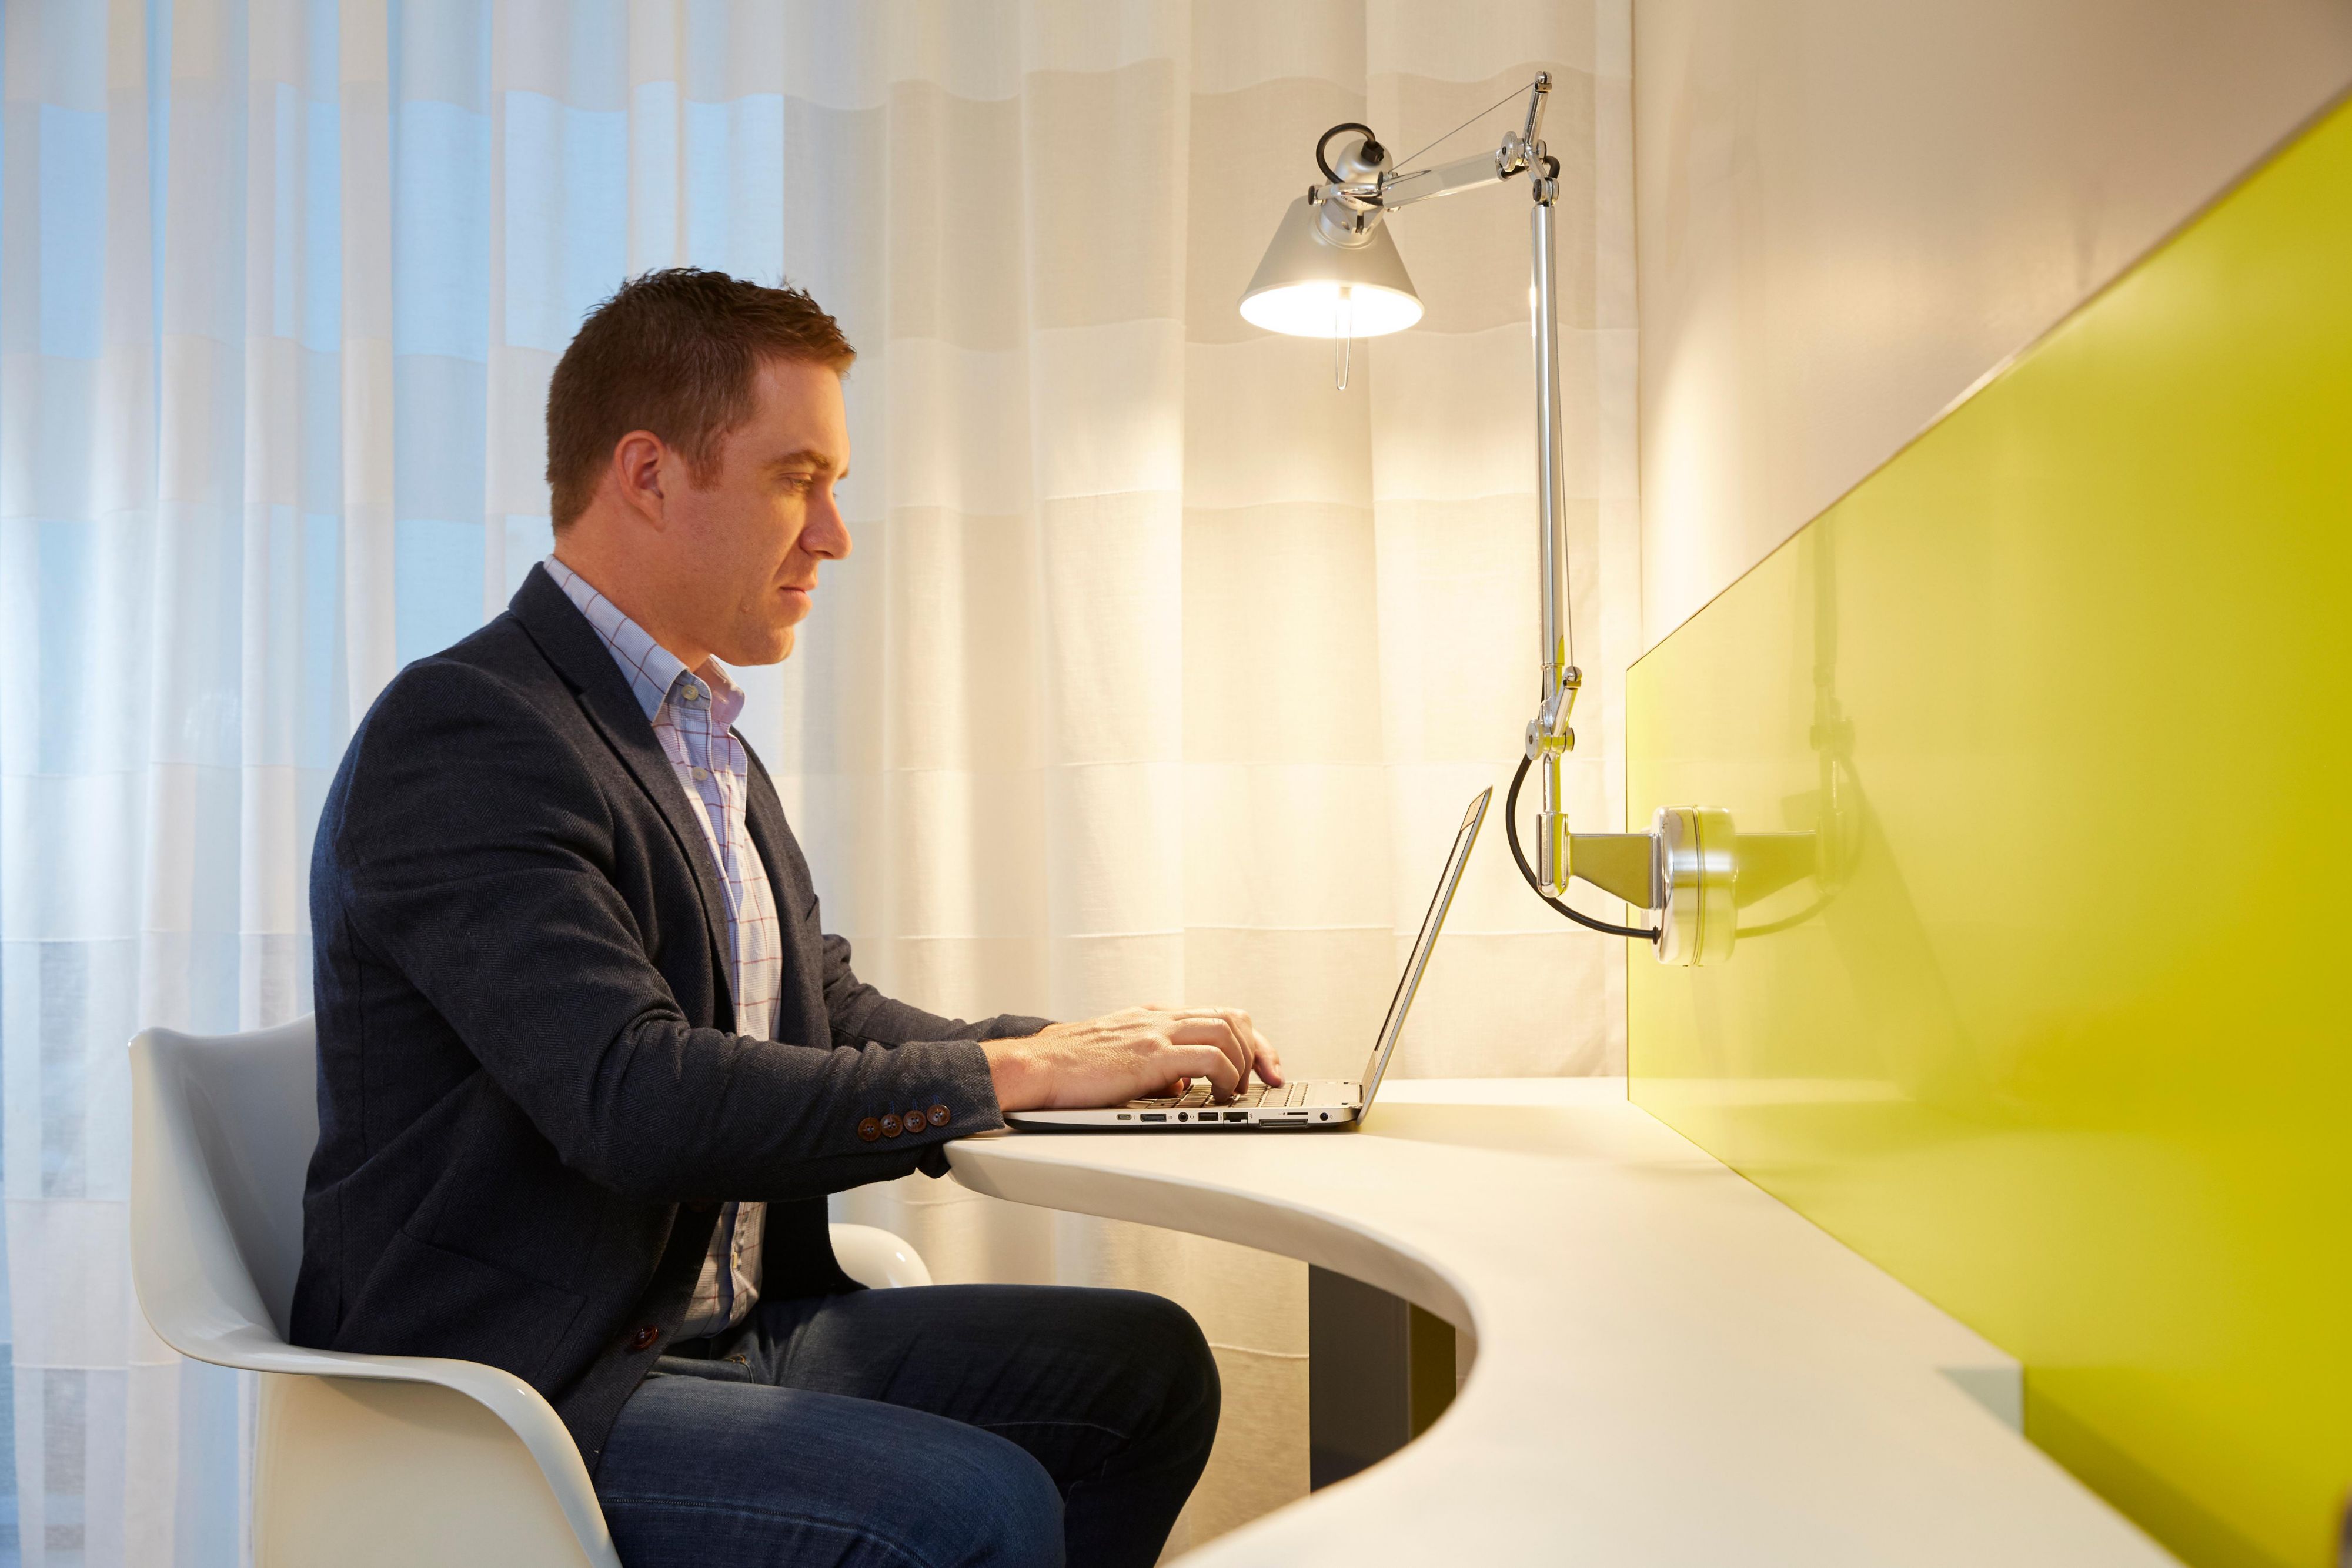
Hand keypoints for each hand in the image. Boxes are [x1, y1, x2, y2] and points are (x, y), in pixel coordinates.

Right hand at [983, 1005, 1283, 1111]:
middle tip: (1269, 1079)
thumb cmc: (1067, 1069)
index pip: (1217, 1014)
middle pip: (1232, 1016)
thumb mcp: (1120, 1060)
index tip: (1264, 1066)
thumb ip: (1154, 1067)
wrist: (1034, 1068)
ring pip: (1227, 1031)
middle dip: (1260, 1049)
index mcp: (1153, 1017)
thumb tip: (1182, 1087)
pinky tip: (1219, 1096)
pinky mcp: (1150, 1055)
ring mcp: (1155, 1033)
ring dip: (1243, 1064)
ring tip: (1237, 1092)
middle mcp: (1159, 1018)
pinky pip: (1208, 1058)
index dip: (1250, 1039)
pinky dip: (1225, 1076)